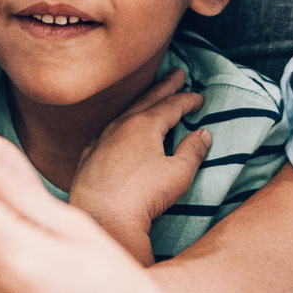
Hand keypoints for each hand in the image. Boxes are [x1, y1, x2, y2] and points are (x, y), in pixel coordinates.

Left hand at [66, 70, 210, 264]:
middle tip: (178, 73)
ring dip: (141, 103)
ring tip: (151, 97)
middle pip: (147, 100)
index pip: (171, 105)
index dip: (187, 100)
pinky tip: (120, 129)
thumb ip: (192, 150)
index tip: (200, 97)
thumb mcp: (178, 174)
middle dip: (164, 87)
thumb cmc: (144, 196)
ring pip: (124, 114)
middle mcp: (120, 126)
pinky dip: (120, 125)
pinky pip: (107, 132)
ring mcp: (101, 141)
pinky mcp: (88, 158)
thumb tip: (203, 133)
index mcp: (144, 125)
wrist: (103, 219)